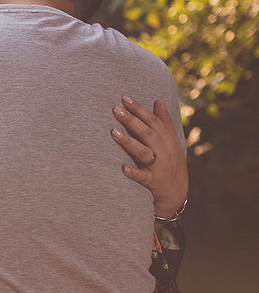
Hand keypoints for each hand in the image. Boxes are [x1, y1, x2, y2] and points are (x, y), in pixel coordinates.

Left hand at [111, 96, 187, 218]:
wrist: (177, 194)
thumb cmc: (170, 163)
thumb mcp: (171, 142)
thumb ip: (164, 122)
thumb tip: (159, 100)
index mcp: (167, 140)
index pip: (153, 122)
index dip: (139, 109)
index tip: (124, 99)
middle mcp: (164, 151)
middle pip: (147, 134)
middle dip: (132, 121)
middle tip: (116, 110)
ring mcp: (159, 167)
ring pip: (143, 152)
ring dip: (129, 142)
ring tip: (114, 132)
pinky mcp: (154, 182)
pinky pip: (143, 177)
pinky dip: (134, 172)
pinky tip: (123, 167)